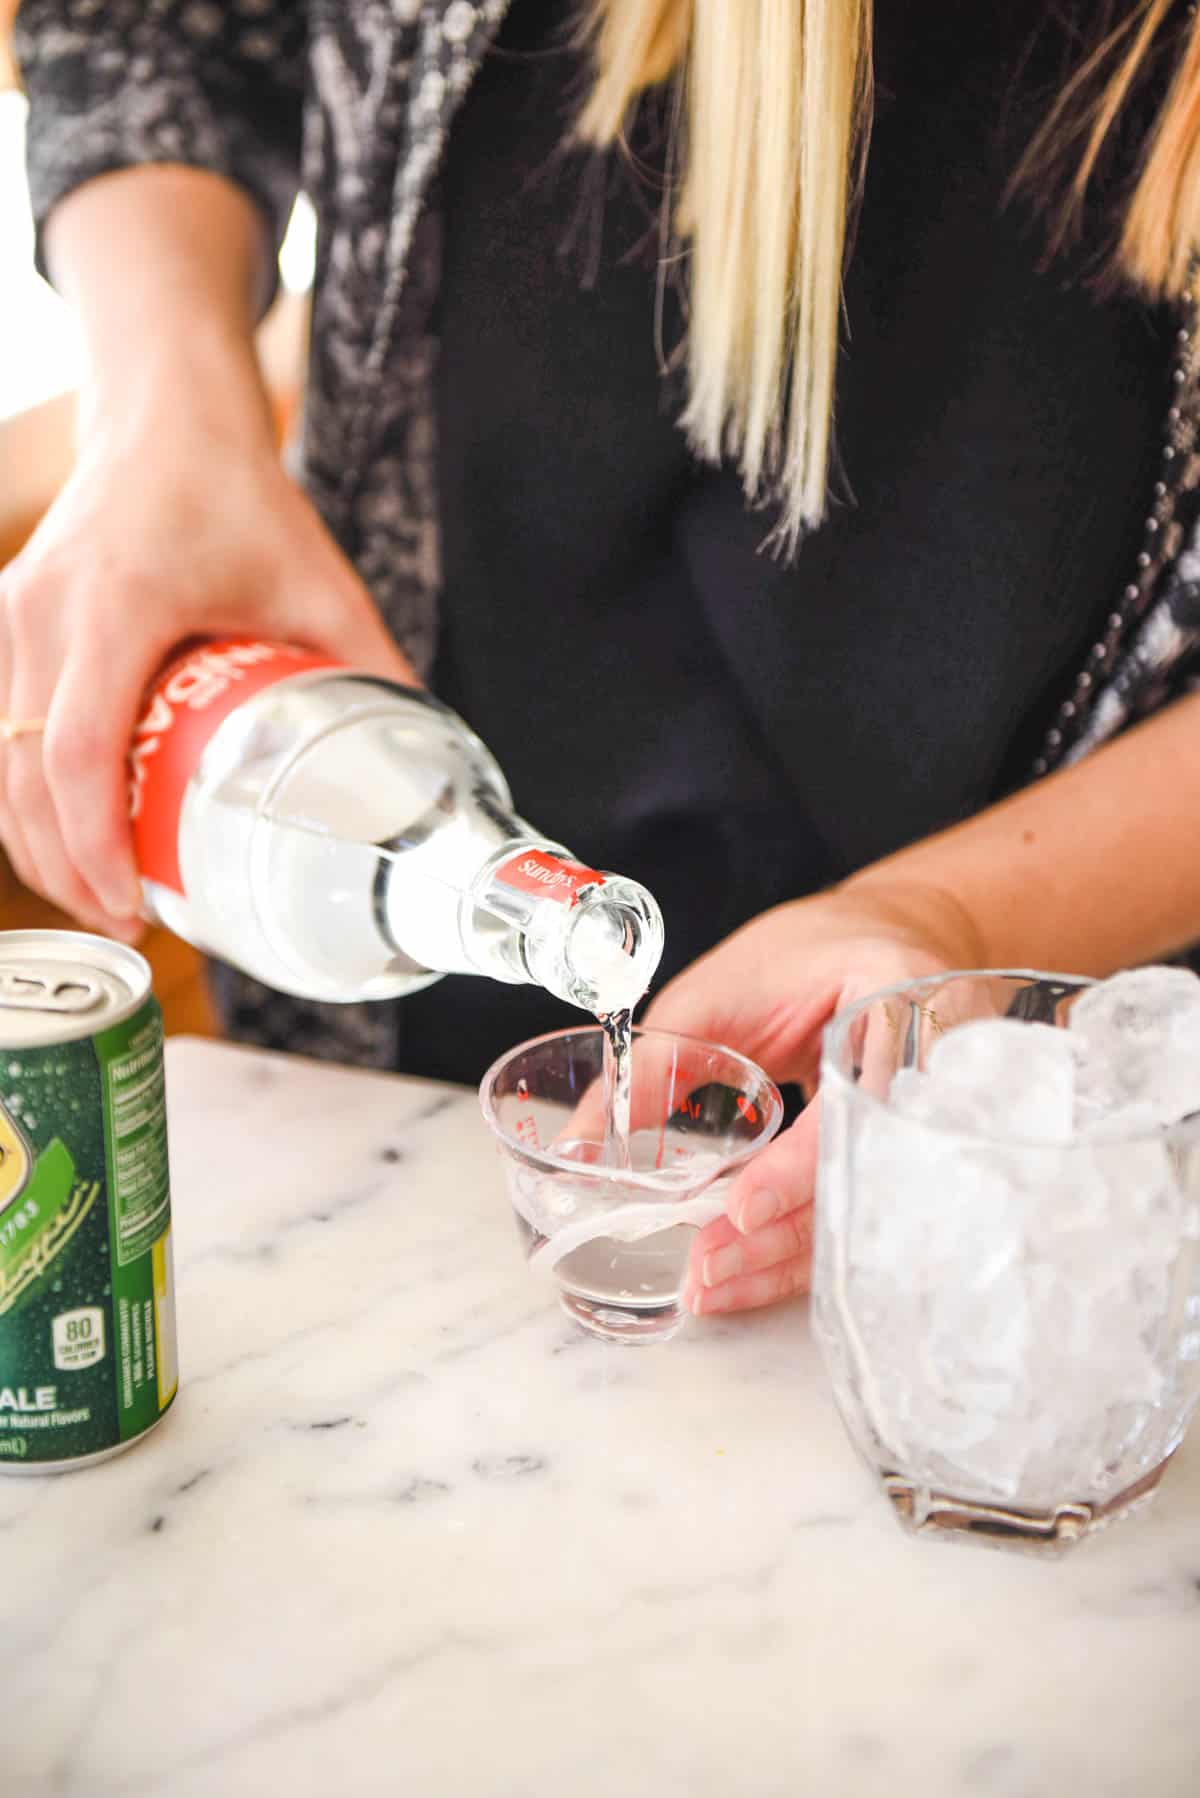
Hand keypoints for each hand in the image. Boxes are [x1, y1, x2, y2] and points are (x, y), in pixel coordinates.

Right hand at [0, 408, 416, 937]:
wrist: (165, 418)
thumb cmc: (240, 495)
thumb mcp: (320, 583)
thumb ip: (370, 669)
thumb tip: (420, 763)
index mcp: (119, 603)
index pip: (79, 750)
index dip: (94, 843)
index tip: (130, 904)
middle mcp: (44, 611)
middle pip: (22, 775)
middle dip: (66, 867)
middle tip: (126, 923)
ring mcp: (11, 616)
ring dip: (36, 842)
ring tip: (100, 896)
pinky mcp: (4, 623)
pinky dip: (23, 795)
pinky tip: (69, 836)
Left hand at [641, 878, 983, 1315]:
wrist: (874, 940)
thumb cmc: (797, 955)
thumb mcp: (715, 991)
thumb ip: (654, 1064)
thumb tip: (579, 1149)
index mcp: (892, 993)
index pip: (852, 1100)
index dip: (798, 1167)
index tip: (739, 1210)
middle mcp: (930, 1060)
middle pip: (866, 1174)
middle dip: (782, 1234)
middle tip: (707, 1271)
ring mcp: (931, 1113)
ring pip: (866, 1211)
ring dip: (786, 1260)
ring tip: (712, 1287)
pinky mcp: (908, 1153)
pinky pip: (860, 1214)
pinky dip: (801, 1249)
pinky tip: (749, 1275)